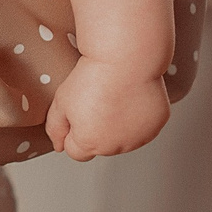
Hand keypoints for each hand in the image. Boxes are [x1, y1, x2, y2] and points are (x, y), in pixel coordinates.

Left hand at [45, 57, 169, 160]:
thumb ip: (55, 129)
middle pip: (101, 146)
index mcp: (89, 144)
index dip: (73, 132)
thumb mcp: (60, 103)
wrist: (126, 60)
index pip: (76, 152)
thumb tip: (58, 146)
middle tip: (97, 101)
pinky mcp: (155, 125)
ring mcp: (139, 137)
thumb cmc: (93, 77)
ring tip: (114, 98)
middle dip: (96, 130)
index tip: (78, 113)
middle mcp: (115, 147)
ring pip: (124, 138)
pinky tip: (131, 97)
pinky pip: (143, 126)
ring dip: (118, 126)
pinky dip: (138, 116)